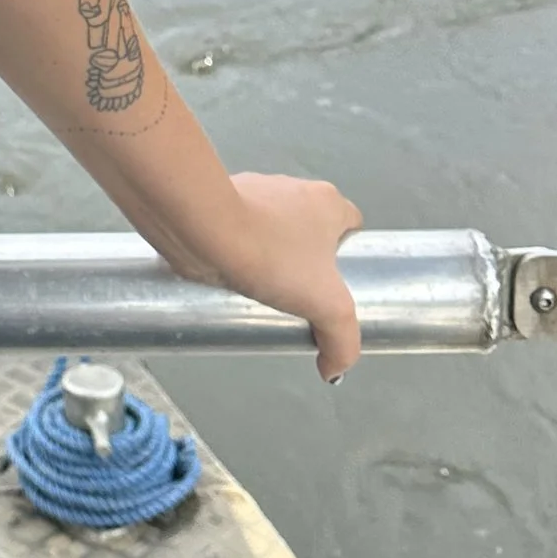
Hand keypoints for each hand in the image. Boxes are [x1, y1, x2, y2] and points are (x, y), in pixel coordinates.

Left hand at [223, 170, 365, 380]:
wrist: (204, 230)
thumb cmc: (274, 256)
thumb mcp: (326, 305)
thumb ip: (342, 340)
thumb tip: (335, 370)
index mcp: (327, 200)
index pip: (352, 227)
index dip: (348, 258)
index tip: (332, 288)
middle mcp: (295, 187)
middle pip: (311, 233)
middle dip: (305, 264)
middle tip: (297, 300)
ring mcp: (256, 190)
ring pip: (273, 232)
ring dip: (270, 259)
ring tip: (260, 296)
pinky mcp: (222, 202)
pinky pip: (240, 231)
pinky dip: (239, 252)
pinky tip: (232, 281)